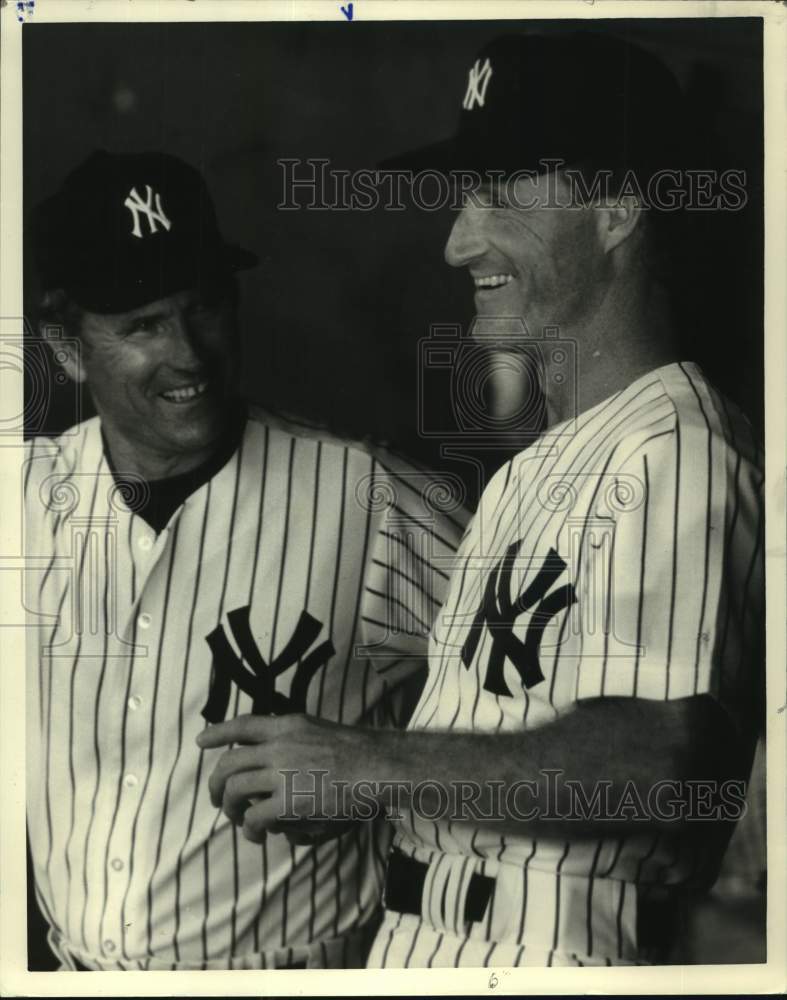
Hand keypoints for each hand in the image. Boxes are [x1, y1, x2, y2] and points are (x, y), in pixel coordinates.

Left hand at [196, 713, 377, 842]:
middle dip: (216, 783)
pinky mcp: (290, 801)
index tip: (201, 741)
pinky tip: (257, 835)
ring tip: (236, 820)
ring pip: (235, 790)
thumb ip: (295, 738)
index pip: (242, 725)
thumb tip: (274, 750)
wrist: (380, 767)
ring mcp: (283, 773)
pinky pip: (254, 817)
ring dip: (229, 808)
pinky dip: (250, 829)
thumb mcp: (321, 730)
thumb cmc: (359, 752)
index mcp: (288, 725)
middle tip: (217, 799)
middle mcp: (280, 745)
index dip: (218, 732)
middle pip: (230, 763)